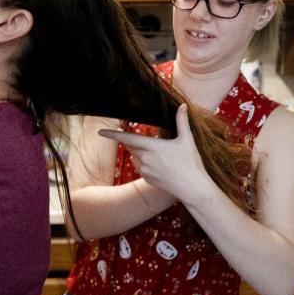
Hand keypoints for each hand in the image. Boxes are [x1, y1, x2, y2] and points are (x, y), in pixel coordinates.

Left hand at [98, 104, 215, 205]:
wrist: (193, 188)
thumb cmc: (191, 163)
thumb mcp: (187, 140)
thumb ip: (182, 121)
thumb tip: (183, 105)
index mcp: (153, 147)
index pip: (128, 138)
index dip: (113, 134)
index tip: (101, 132)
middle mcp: (145, 158)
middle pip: (131, 145)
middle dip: (134, 140)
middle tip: (148, 140)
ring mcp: (144, 170)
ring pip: (135, 156)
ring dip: (140, 151)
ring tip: (160, 154)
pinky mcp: (146, 178)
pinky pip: (139, 166)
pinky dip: (144, 162)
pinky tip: (159, 164)